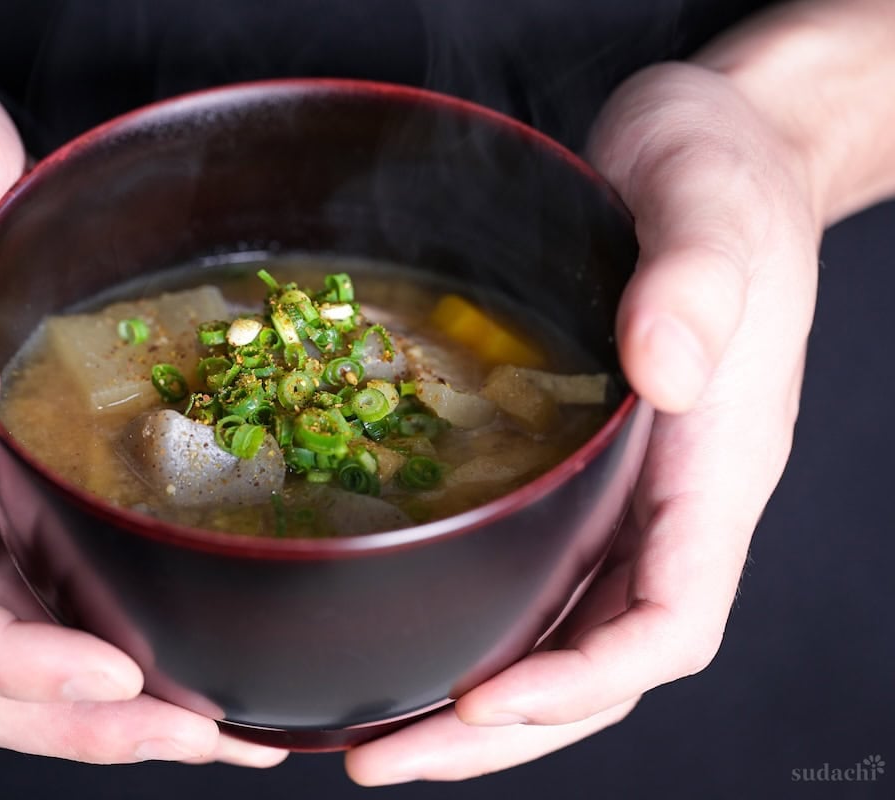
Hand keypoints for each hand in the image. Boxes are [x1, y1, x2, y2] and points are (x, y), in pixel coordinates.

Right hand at [0, 67, 285, 767]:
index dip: (8, 666)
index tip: (115, 676)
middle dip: (77, 722)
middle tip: (199, 734)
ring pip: (21, 644)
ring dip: (112, 705)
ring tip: (220, 724)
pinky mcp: (17, 481)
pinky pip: (59, 587)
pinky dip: (125, 633)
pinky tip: (195, 642)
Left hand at [346, 61, 820, 783]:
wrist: (700, 149)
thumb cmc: (722, 177)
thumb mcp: (713, 209)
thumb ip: (697, 287)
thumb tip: (665, 371)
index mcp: (715, 467)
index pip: (668, 622)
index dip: (582, 684)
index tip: (480, 706)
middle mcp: (668, 498)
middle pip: (598, 659)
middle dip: (499, 729)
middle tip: (383, 756)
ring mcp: (620, 487)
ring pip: (558, 630)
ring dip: (474, 697)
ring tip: (375, 728)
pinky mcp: (573, 463)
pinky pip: (527, 566)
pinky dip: (471, 616)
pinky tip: (405, 627)